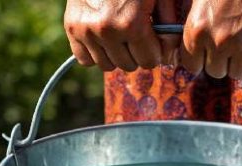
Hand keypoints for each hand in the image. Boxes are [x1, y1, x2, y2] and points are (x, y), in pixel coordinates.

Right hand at [64, 0, 179, 70]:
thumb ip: (168, 25)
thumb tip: (169, 56)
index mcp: (132, 23)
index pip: (149, 61)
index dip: (155, 51)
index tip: (154, 40)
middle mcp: (108, 30)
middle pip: (129, 66)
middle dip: (136, 53)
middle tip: (136, 35)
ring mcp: (87, 30)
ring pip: (107, 66)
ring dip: (116, 54)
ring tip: (119, 34)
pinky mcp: (72, 27)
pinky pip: (85, 59)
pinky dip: (95, 52)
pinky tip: (102, 37)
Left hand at [180, 0, 241, 78]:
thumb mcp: (199, 2)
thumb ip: (196, 29)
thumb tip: (194, 56)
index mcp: (196, 31)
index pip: (192, 66)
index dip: (203, 59)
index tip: (210, 50)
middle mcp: (218, 42)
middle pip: (216, 72)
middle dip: (224, 59)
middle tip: (233, 39)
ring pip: (238, 74)